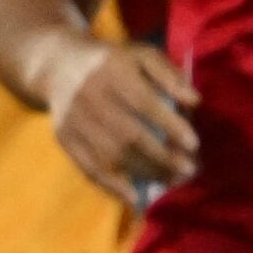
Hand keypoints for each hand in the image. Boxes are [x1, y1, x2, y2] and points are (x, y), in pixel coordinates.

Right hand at [48, 39, 199, 193]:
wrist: (59, 65)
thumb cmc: (114, 62)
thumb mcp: (142, 55)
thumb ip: (170, 75)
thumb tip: (194, 102)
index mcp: (111, 69)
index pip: (143, 102)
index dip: (169, 125)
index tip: (194, 144)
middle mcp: (89, 94)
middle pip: (128, 134)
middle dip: (162, 157)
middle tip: (189, 171)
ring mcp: (74, 119)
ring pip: (111, 155)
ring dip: (145, 172)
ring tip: (171, 181)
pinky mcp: (64, 137)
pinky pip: (89, 167)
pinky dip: (112, 186)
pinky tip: (135, 197)